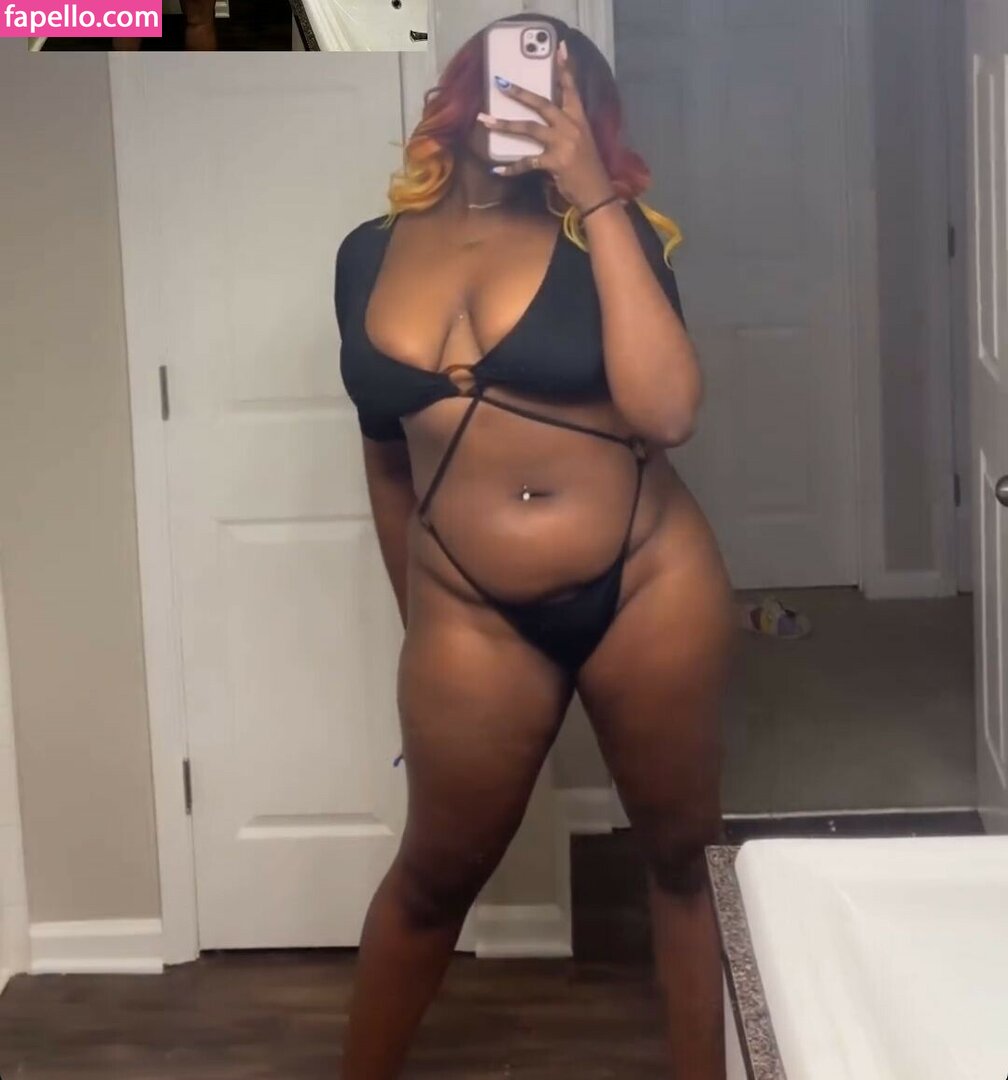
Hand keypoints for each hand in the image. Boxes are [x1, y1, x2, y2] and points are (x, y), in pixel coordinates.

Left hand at [477, 40, 615, 212]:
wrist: (597, 192)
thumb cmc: (588, 167)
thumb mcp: (582, 141)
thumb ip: (565, 129)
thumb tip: (546, 124)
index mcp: (579, 119)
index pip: (571, 89)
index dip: (565, 69)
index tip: (559, 48)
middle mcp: (570, 127)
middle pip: (542, 104)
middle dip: (520, 93)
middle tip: (501, 83)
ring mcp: (562, 144)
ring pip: (529, 128)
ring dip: (504, 124)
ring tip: (485, 120)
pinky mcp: (554, 163)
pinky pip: (527, 163)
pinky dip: (512, 168)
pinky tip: (497, 171)